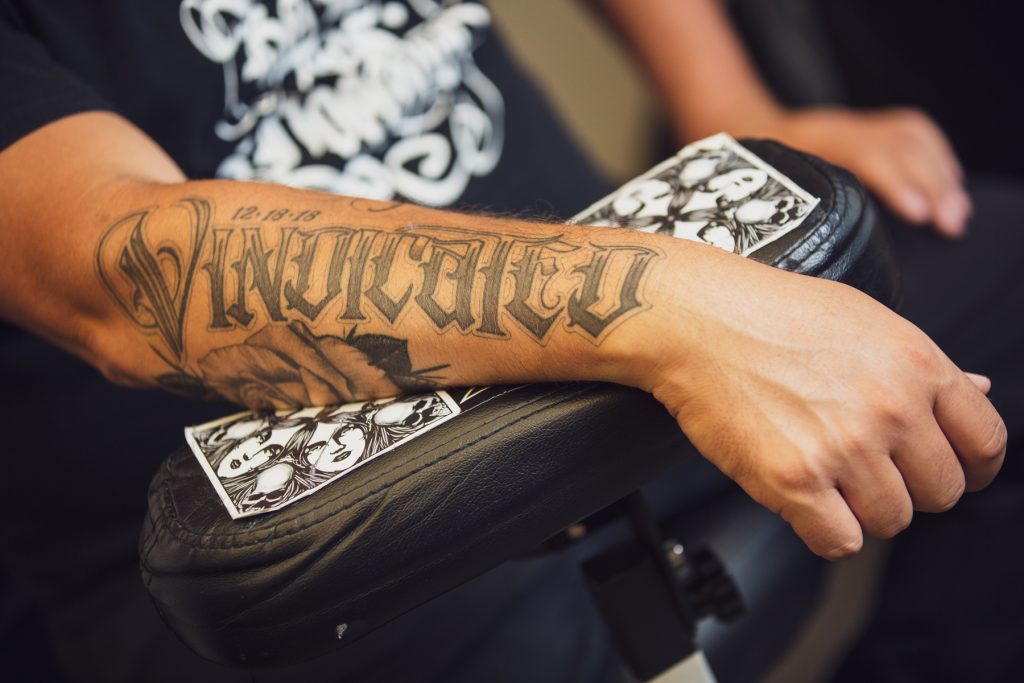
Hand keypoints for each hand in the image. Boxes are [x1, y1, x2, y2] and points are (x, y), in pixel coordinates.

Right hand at [631, 246, 1004, 557]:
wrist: (695, 319)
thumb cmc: (767, 311)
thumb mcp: (862, 319)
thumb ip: (922, 365)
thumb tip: (976, 391)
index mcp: (916, 364)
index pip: (985, 443)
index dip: (973, 467)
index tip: (954, 472)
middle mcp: (890, 407)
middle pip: (941, 492)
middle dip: (908, 487)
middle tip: (868, 468)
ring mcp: (844, 447)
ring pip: (890, 521)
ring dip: (860, 508)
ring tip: (824, 473)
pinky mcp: (795, 480)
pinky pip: (839, 542)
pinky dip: (822, 529)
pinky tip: (802, 497)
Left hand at [762, 107, 972, 237]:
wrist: (750, 133)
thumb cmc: (754, 180)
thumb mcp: (761, 196)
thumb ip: (787, 216)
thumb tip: (813, 256)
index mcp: (808, 144)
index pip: (864, 154)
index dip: (895, 182)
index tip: (919, 214)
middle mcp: (837, 127)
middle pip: (898, 147)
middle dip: (932, 185)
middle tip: (950, 223)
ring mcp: (855, 123)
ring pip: (910, 138)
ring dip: (941, 173)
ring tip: (957, 211)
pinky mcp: (869, 125)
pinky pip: (914, 132)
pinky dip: (938, 156)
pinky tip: (950, 182)